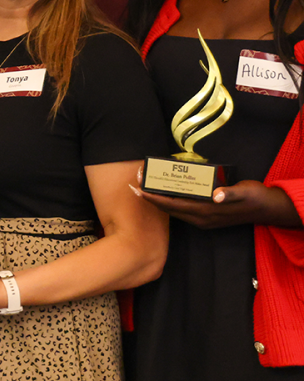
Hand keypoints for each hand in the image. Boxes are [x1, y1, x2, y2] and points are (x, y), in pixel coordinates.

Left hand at [134, 176, 301, 228]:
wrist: (268, 209)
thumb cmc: (254, 198)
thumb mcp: (244, 193)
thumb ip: (229, 194)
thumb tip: (217, 195)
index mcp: (206, 212)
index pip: (173, 205)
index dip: (154, 198)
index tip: (138, 189)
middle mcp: (201, 218)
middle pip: (169, 208)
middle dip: (150, 197)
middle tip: (135, 183)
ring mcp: (203, 219)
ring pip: (174, 209)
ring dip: (158, 199)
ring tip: (144, 186)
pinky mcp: (206, 215)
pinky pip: (182, 209)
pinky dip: (169, 201)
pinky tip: (163, 192)